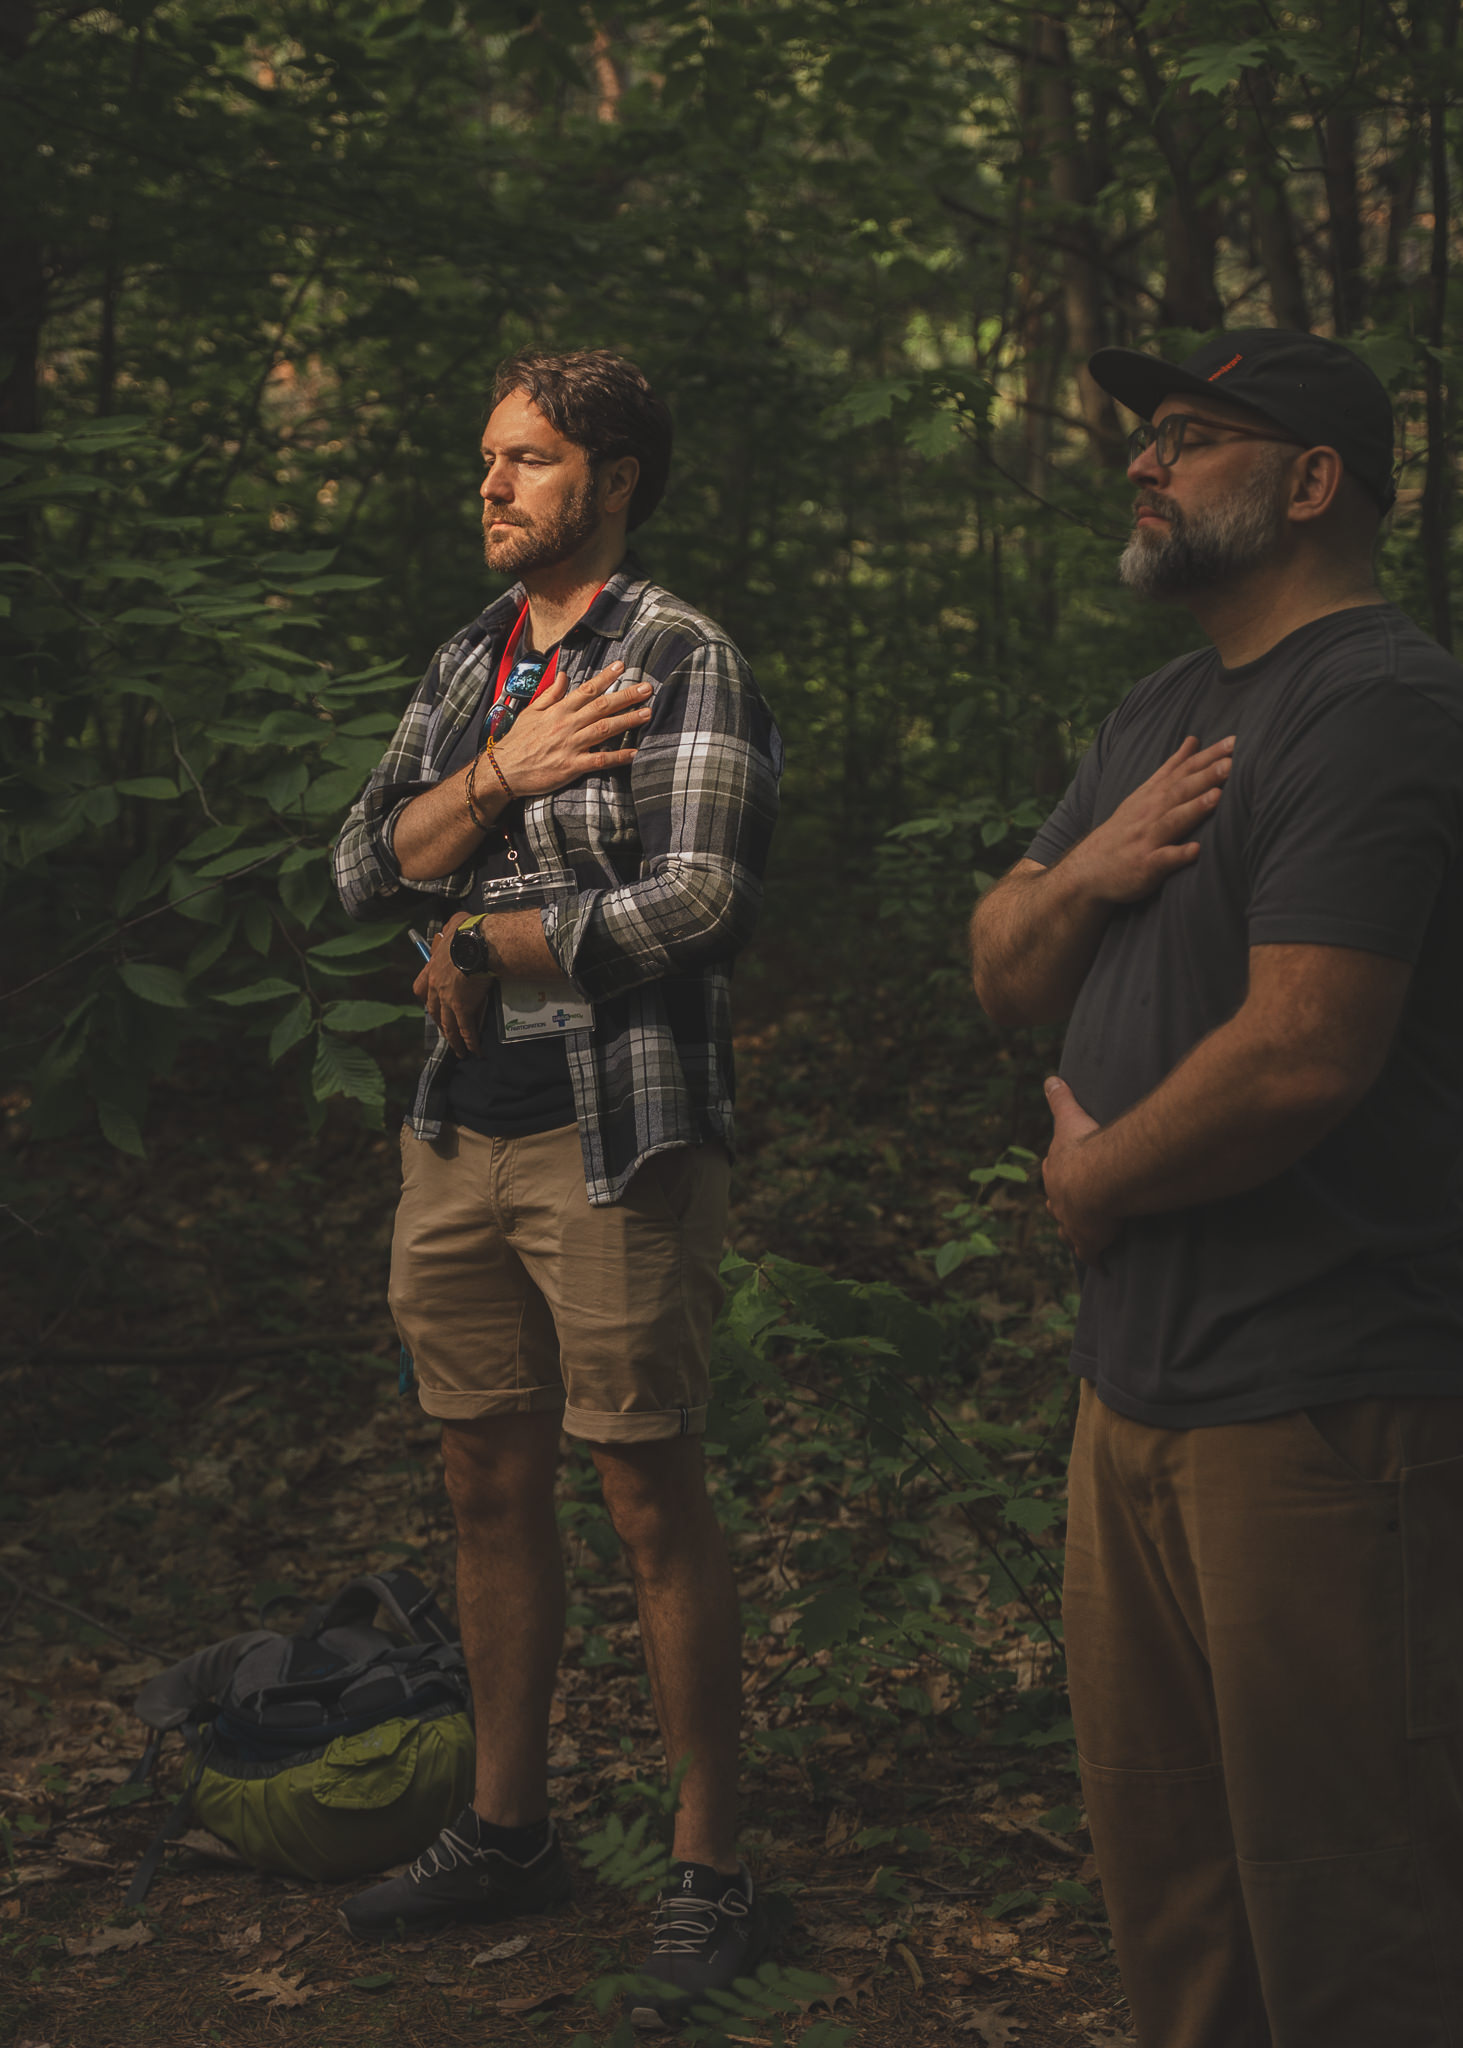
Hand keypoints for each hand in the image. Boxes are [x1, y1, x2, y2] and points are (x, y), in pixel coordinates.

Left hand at [413, 910, 490, 1056]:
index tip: (431, 1005)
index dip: (425, 999)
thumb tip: (450, 930)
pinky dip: (470, 1042)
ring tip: (460, 1050)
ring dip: (454, 1039)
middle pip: (433, 1011)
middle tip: (447, 1032)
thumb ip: (449, 931)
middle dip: (440, 1023)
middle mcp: (437, 987)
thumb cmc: (468, 931)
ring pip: (448, 1025)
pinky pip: (466, 1029)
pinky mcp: (464, 1008)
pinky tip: (474, 1051)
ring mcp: (449, 1000)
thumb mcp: (453, 925)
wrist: (478, 943)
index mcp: (433, 968)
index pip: (421, 989)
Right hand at [491, 660, 653, 797]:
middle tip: (647, 688)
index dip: (606, 677)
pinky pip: (599, 760)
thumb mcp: (531, 712)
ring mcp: (570, 745)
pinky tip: (635, 753)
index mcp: (558, 710)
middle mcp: (567, 725)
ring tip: (647, 713)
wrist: (503, 770)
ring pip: (604, 729)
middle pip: (602, 706)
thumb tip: (564, 676)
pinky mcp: (571, 766)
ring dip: (628, 721)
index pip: (586, 689)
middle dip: (626, 696)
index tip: (622, 666)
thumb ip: (550, 694)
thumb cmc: (517, 741)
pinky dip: (618, 757)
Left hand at [1042, 1076, 1117, 1265]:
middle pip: (1057, 1206)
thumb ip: (1060, 1100)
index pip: (1054, 1174)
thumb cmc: (1083, 1148)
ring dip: (1075, 1234)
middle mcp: (1059, 1200)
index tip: (1063, 1178)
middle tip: (1070, 1209)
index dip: (1059, 1175)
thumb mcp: (1069, 1119)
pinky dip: (1095, 1258)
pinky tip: (1101, 1265)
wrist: (1094, 1181)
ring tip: (1082, 1237)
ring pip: (1069, 1232)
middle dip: (1063, 1207)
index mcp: (1056, 1172)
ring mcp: (1072, 1223)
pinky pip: (1090, 1254)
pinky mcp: (1088, 1242)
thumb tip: (1050, 1078)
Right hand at [1064, 734, 1233, 904]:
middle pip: (1181, 791)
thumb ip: (1171, 768)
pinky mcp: (1144, 866)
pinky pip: (1162, 860)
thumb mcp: (1145, 793)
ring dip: (1194, 808)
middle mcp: (1151, 813)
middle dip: (1206, 776)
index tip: (1234, 742)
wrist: (1090, 868)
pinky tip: (1196, 850)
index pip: (1184, 770)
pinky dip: (1178, 855)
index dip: (1208, 756)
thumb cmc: (1126, 829)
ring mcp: (1147, 839)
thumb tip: (1194, 740)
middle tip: (1232, 762)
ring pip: (1173, 821)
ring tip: (1217, 797)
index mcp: (1154, 795)